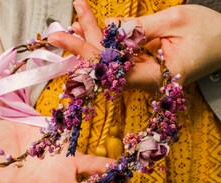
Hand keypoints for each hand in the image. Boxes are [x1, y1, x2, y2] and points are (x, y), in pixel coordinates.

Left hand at [48, 0, 220, 87]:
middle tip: (55, 33)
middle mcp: (144, 82)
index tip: (66, 36)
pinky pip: (119, 58)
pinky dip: (105, 42)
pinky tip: (90, 30)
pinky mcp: (143, 68)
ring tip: (72, 24)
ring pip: (110, 62)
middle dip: (81, 47)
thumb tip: (108, 28)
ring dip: (90, 42)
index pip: (112, 68)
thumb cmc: (209, 33)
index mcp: (154, 78)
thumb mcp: (175, 22)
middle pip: (105, 67)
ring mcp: (142, 76)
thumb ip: (139, 28)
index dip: (87, 52)